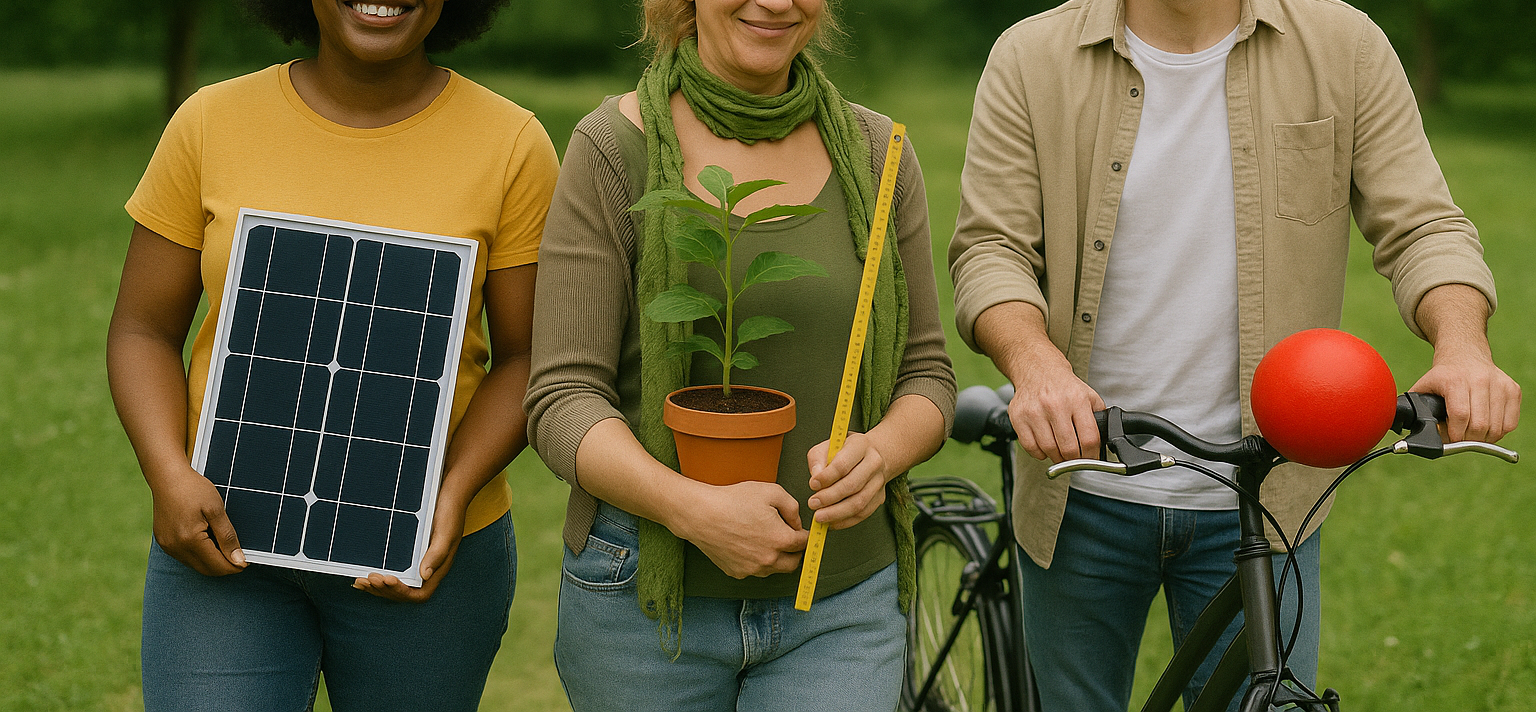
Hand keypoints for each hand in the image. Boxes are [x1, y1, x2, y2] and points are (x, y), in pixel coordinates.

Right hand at [150, 467, 246, 575]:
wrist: (167, 476)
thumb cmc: (193, 489)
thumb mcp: (216, 510)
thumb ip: (227, 537)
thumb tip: (239, 560)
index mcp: (189, 540)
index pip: (217, 566)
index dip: (234, 566)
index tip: (247, 561)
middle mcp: (175, 547)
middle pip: (206, 570)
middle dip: (224, 566)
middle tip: (239, 555)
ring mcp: (167, 546)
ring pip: (195, 565)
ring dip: (212, 561)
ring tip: (223, 543)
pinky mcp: (164, 542)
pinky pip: (185, 557)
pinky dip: (199, 554)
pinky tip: (208, 540)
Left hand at [353, 489, 469, 602]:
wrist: (450, 494)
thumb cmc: (450, 512)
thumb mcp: (446, 532)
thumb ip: (437, 554)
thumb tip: (425, 575)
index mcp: (438, 568)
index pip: (419, 594)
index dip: (401, 591)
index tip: (387, 579)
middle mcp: (427, 569)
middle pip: (403, 593)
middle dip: (384, 590)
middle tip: (367, 579)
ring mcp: (417, 563)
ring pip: (395, 585)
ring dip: (377, 587)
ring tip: (360, 581)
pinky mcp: (409, 554)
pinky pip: (393, 571)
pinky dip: (378, 577)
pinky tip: (363, 574)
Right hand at [674, 481, 807, 578]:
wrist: (701, 514)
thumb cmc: (733, 501)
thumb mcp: (771, 492)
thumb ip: (793, 508)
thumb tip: (797, 523)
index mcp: (780, 540)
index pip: (804, 544)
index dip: (805, 535)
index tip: (803, 533)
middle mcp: (769, 559)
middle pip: (793, 563)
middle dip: (796, 552)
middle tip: (791, 541)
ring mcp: (752, 569)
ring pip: (774, 569)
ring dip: (777, 558)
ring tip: (767, 540)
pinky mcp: (737, 572)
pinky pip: (755, 570)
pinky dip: (757, 561)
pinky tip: (749, 545)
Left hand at [806, 433, 889, 529]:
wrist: (872, 455)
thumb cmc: (845, 451)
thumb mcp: (828, 446)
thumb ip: (817, 459)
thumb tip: (815, 478)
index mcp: (860, 446)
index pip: (843, 464)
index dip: (827, 477)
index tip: (812, 484)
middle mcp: (874, 463)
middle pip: (852, 485)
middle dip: (829, 497)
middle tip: (813, 503)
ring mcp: (879, 482)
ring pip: (859, 503)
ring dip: (836, 513)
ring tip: (819, 516)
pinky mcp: (879, 498)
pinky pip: (862, 514)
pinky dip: (845, 521)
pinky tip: (831, 522)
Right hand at [1006, 340, 1106, 462]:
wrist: (1037, 369)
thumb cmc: (1063, 386)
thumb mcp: (1088, 395)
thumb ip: (1098, 418)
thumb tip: (1103, 444)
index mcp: (1076, 400)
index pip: (1088, 439)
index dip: (1092, 455)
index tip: (1091, 459)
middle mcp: (1054, 405)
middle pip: (1069, 448)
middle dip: (1074, 460)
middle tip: (1075, 458)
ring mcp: (1034, 411)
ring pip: (1049, 450)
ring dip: (1057, 458)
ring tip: (1060, 453)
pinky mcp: (1018, 417)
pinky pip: (1030, 447)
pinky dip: (1039, 453)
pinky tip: (1045, 447)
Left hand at [1410, 351, 1520, 443]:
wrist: (1465, 353)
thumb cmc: (1442, 376)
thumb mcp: (1423, 387)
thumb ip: (1413, 408)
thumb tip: (1400, 428)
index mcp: (1454, 380)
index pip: (1460, 416)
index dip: (1455, 434)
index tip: (1450, 439)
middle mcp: (1480, 380)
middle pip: (1479, 425)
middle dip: (1468, 440)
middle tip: (1459, 438)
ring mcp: (1499, 384)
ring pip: (1496, 428)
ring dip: (1483, 438)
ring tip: (1471, 433)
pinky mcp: (1513, 390)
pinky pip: (1510, 423)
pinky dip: (1498, 432)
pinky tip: (1486, 427)